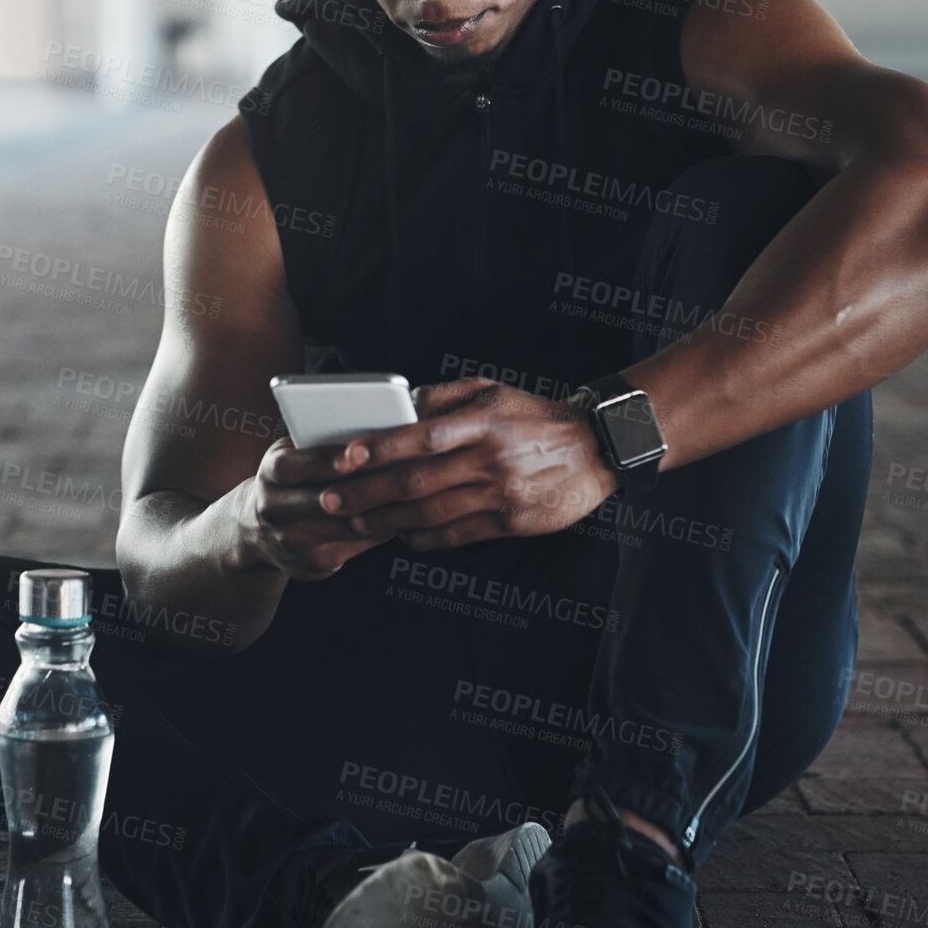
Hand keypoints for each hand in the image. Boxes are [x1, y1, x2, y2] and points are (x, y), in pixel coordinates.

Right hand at [244, 436, 397, 582]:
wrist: (259, 530)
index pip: (292, 466)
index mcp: (271, 473)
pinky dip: (382, 529)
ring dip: (381, 510)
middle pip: (321, 502)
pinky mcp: (313, 564)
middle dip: (362, 490)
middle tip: (398, 477)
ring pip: (345, 527)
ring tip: (412, 493)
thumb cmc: (293, 478)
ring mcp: (292, 541)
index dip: (322, 461)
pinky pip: (356, 546)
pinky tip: (404, 515)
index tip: (353, 456)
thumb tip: (376, 428)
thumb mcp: (294, 454)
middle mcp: (274, 509)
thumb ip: (323, 442)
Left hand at [314, 377, 619, 551]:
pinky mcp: (512, 522)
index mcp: (483, 420)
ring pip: (431, 513)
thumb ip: (445, 396)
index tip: (344, 458)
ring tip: (356, 522)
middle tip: (331, 500)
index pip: (421, 436)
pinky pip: (457, 535)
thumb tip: (401, 406)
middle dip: (367, 493)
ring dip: (386, 521)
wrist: (595, 448)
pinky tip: (400, 535)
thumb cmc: (535, 416)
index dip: (379, 448)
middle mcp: (491, 458)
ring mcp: (502, 493)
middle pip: (416, 481)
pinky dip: (423, 537)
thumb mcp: (493, 390)